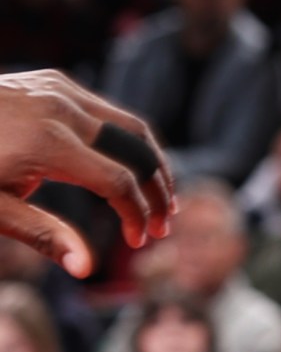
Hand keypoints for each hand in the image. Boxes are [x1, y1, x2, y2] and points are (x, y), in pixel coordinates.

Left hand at [0, 71, 172, 272]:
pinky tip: (125, 166)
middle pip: (138, 148)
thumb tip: (87, 269)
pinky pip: (103, 110)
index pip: (119, 183)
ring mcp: (58, 90)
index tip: (140, 241)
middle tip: (166, 222)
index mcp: (49, 145)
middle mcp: (62, 110)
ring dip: (151, 161)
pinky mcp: (52, 82)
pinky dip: (125, 139)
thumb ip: (44, 236)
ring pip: (129, 125)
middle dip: (158, 188)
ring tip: (159, 195)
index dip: (138, 216)